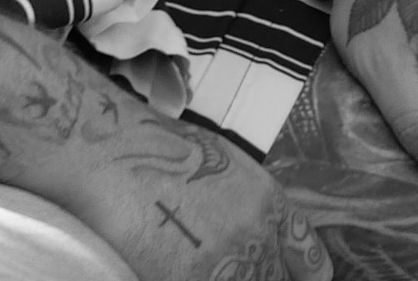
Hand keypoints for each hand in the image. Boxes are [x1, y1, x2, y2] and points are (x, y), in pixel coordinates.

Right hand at [61, 114, 326, 280]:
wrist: (109, 152)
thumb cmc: (155, 150)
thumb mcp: (223, 165)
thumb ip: (247, 207)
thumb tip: (252, 238)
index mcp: (268, 202)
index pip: (309, 259)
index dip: (301, 275)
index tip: (287, 276)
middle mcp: (254, 235)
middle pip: (274, 280)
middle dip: (258, 277)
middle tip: (233, 269)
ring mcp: (222, 262)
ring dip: (225, 277)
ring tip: (197, 266)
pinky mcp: (185, 279)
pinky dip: (186, 280)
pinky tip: (168, 271)